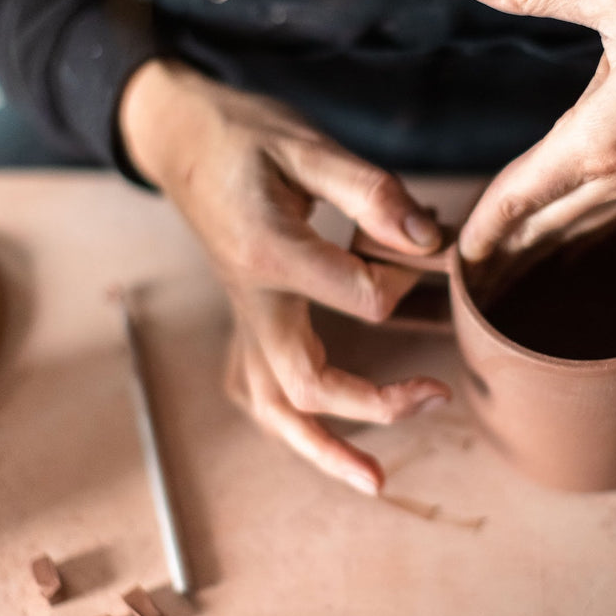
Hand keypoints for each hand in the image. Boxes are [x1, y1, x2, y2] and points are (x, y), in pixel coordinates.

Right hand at [119, 59, 449, 494]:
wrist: (178, 135)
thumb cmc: (244, 133)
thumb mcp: (307, 146)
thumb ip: (370, 193)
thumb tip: (430, 238)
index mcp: (270, 255)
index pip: (363, 298)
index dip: (409, 276)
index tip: (429, 244)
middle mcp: (249, 300)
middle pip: (306, 383)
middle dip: (374, 405)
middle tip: (437, 398)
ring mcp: (241, 317)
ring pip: (272, 406)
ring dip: (322, 449)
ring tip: (375, 482)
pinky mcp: (241, 319)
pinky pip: (255, 388)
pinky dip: (287, 423)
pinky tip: (319, 438)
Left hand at [446, 0, 615, 269]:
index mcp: (597, 141)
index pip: (517, 197)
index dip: (481, 228)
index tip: (453, 258)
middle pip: (545, 229)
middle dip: (502, 257)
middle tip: (466, 282)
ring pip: (583, 230)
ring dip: (542, 252)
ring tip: (509, 274)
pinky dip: (586, 235)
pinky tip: (579, 239)